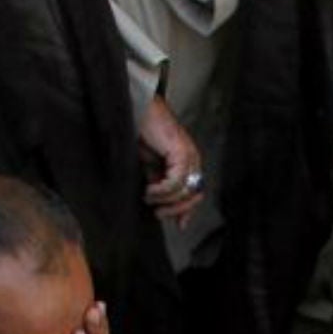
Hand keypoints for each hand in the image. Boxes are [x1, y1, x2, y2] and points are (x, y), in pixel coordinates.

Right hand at [138, 95, 204, 226]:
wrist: (137, 109)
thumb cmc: (142, 132)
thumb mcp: (150, 165)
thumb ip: (159, 183)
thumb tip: (160, 205)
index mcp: (188, 163)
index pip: (195, 193)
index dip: (188, 210)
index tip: (178, 225)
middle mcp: (193, 160)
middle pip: (195, 195)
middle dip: (178, 209)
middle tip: (158, 214)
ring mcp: (189, 156)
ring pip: (185, 191)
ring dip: (165, 200)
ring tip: (148, 198)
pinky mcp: (181, 153)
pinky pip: (176, 182)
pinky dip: (162, 191)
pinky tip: (149, 191)